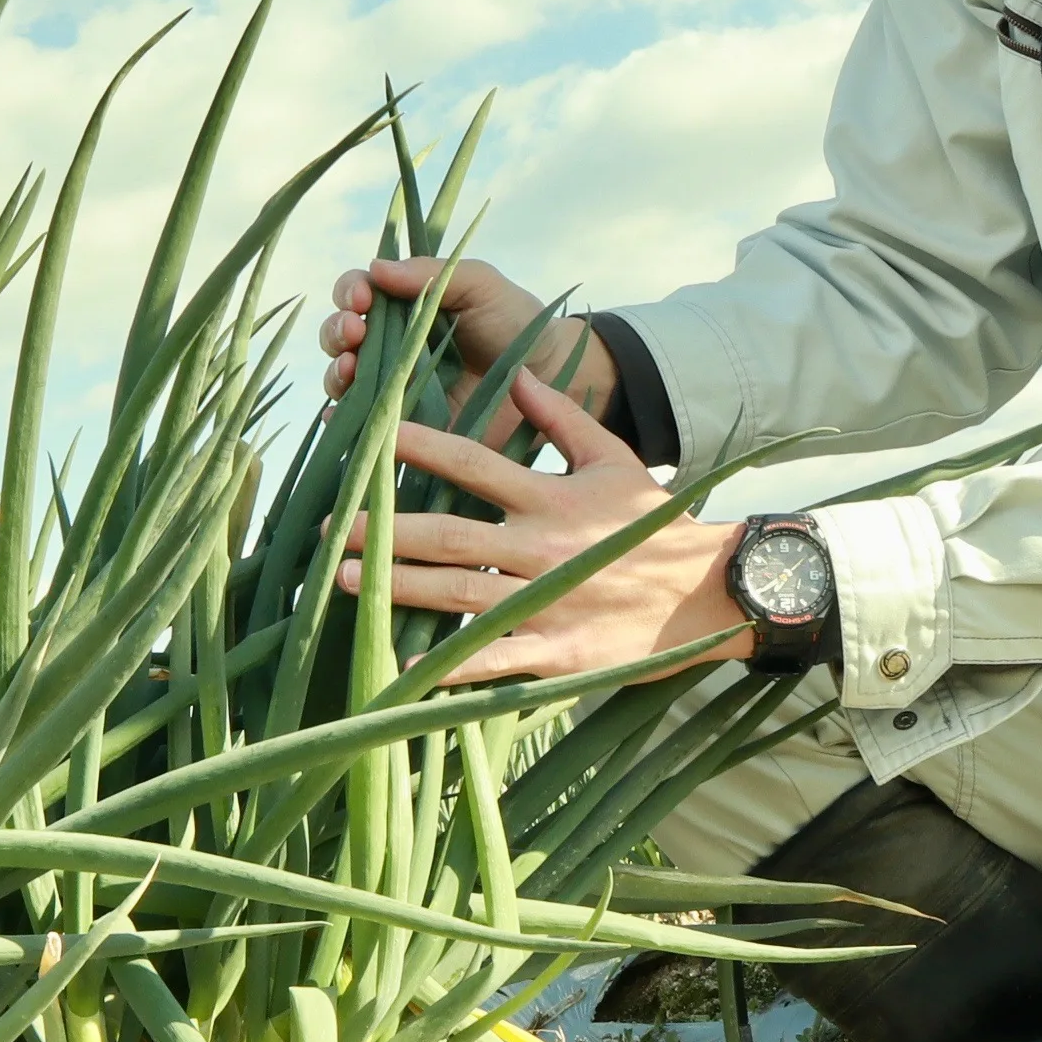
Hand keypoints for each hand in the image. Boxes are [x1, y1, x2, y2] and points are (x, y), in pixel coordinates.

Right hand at [316, 256, 615, 446]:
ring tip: (350, 372)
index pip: (358, 291)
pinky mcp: (405, 426)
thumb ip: (432, 273)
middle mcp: (390, 344)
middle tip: (354, 333)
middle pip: (340, 335)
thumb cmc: (515, 320)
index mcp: (404, 304)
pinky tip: (340, 416)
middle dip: (337, 331)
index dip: (351, 292)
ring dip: (336, 372)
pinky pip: (364, 425)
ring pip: (344, 379)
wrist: (551, 374)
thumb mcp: (479, 284)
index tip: (362, 298)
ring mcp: (394, 386)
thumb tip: (376, 268)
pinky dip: (342, 421)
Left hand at [336, 369, 742, 686]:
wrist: (712, 594)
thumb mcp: (616, 459)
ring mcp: (549, 604)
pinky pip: (494, 660)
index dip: (422, 448)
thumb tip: (518, 376)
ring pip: (460, 595)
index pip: (475, 464)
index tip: (373, 436)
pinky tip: (402, 663)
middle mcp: (544, 548)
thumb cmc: (655, 525)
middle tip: (330, 526)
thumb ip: (564, 417)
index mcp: (554, 497)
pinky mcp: (558, 654)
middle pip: (451, 536)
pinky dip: (449, 665)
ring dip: (399, 588)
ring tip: (343, 579)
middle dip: (385, 531)